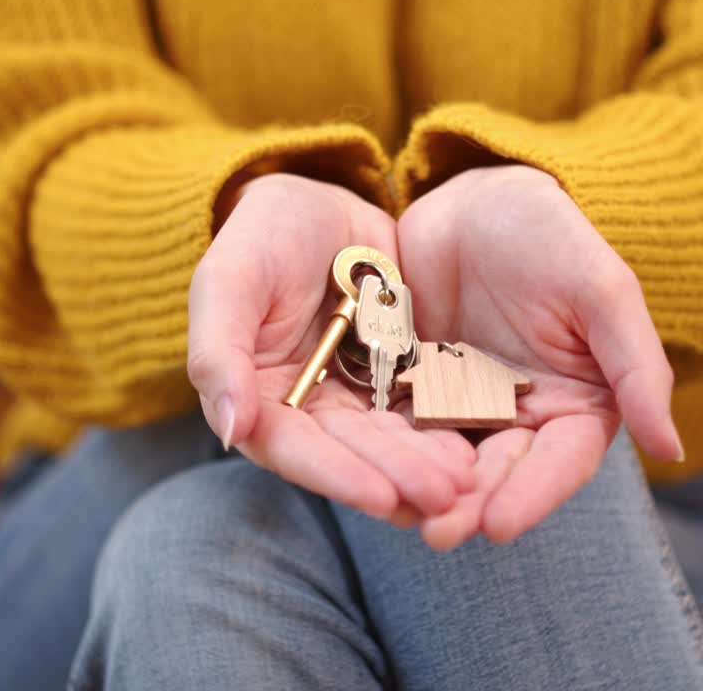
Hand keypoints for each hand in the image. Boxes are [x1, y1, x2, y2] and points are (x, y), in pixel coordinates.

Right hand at [188, 174, 475, 520]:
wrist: (317, 204)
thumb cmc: (260, 236)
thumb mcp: (229, 280)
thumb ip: (218, 351)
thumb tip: (230, 431)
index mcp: (258, 399)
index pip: (294, 450)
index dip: (336, 476)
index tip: (380, 497)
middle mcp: (308, 411)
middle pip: (354, 453)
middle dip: (399, 477)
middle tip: (447, 497)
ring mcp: (357, 396)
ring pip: (395, 437)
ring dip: (430, 462)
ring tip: (471, 480)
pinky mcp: (399, 376)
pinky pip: (425, 404)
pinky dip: (450, 423)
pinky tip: (483, 441)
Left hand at [396, 165, 682, 548]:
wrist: (477, 200)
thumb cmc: (551, 235)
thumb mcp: (601, 290)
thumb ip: (635, 367)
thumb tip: (669, 448)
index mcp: (575, 405)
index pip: (559, 463)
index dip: (531, 495)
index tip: (500, 526)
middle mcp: (519, 417)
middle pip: (496, 471)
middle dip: (469, 504)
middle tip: (436, 533)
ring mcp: (461, 406)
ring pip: (443, 457)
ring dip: (422, 488)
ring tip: (396, 512)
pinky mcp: (411, 388)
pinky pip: (395, 421)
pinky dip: (383, 446)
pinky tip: (362, 467)